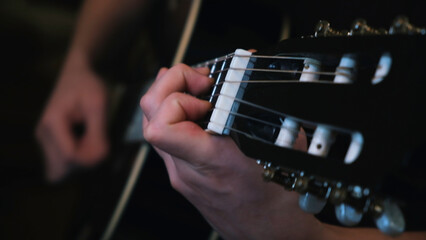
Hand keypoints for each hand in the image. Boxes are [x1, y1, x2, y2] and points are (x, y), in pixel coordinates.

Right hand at [36, 57, 108, 181]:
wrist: (76, 75)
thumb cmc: (88, 86)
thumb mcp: (98, 104)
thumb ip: (98, 131)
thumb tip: (99, 156)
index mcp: (53, 122)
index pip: (70, 157)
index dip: (91, 157)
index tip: (104, 146)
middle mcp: (43, 134)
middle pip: (63, 168)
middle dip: (85, 161)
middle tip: (98, 143)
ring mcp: (44, 140)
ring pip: (61, 170)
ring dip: (81, 162)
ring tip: (92, 140)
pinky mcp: (49, 144)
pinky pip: (61, 165)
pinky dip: (76, 161)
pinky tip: (85, 143)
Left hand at [140, 64, 323, 238]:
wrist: (270, 233)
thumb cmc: (279, 200)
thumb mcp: (285, 147)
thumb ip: (267, 109)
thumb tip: (251, 72)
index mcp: (211, 163)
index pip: (162, 127)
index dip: (178, 98)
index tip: (206, 93)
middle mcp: (187, 169)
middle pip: (150, 114)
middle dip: (170, 83)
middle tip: (200, 80)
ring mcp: (180, 173)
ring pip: (151, 122)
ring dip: (169, 94)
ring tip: (197, 87)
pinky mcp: (182, 174)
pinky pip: (164, 134)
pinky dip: (172, 112)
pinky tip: (192, 105)